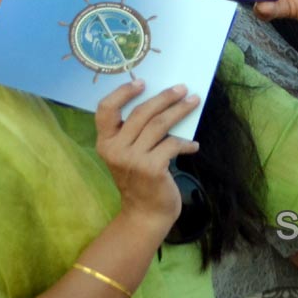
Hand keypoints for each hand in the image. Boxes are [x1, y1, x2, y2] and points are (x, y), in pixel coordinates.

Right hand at [95, 81, 199, 236]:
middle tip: (182, 88)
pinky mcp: (152, 168)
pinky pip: (172, 145)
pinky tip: (193, 146)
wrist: (144, 215)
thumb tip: (162, 102)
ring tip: (193, 102)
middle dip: (165, 97)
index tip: (142, 82)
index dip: (122, 93)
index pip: (105, 109)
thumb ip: (134, 133)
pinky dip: (185, 144)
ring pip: (159, 125)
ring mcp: (133, 159)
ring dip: (179, 111)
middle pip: (141, 113)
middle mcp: (115, 149)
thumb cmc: (138, 180)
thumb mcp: (127, 155)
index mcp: (105, 142)